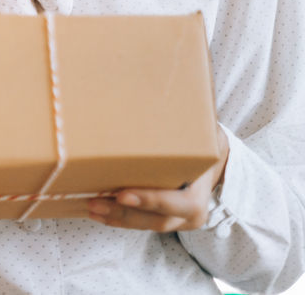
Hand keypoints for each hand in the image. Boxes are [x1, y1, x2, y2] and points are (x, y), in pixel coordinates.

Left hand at [86, 125, 230, 232]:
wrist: (213, 158)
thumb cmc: (200, 139)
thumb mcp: (198, 129)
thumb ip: (180, 118)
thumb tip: (157, 80)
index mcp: (201, 192)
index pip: (176, 203)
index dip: (150, 199)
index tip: (122, 193)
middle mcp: (192, 214)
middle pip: (156, 219)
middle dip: (123, 211)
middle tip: (95, 201)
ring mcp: (178, 221)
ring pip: (144, 224)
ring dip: (115, 216)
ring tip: (90, 205)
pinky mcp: (163, 221)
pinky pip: (139, 223)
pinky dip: (117, 218)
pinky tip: (96, 211)